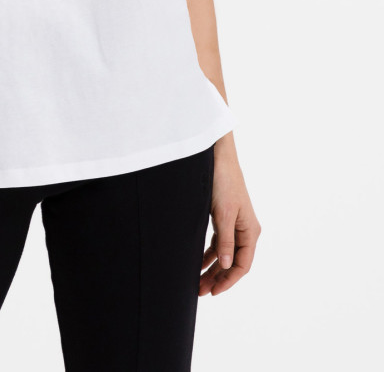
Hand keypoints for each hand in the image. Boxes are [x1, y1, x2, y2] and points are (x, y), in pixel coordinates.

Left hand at [200, 151, 261, 295]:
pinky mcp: (223, 218)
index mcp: (250, 231)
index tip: (214, 292)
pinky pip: (218, 243)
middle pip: (233, 262)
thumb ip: (225, 241)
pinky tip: (198, 263)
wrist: (217, 157)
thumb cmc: (223, 182)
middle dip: (218, 278)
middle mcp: (245, 230)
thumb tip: (227, 265)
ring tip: (197, 282)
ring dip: (212, 268)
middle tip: (200, 291)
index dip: (229, 280)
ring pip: (224, 254)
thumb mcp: (223, 214)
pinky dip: (209, 254)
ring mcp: (234, 224)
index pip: (242, 264)